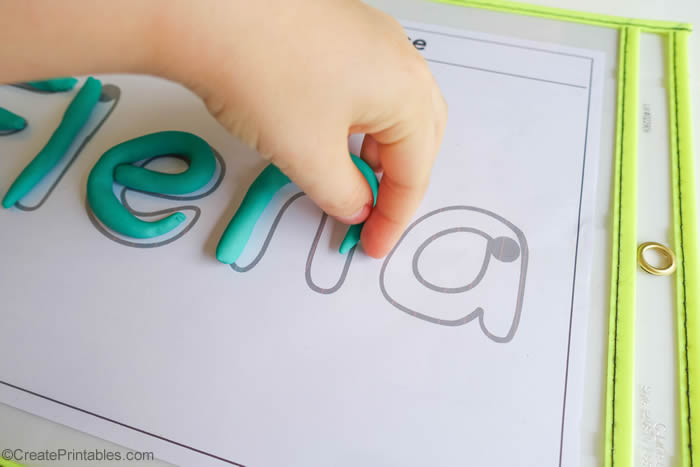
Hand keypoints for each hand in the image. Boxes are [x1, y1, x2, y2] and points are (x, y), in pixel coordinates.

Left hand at [160, 0, 446, 257]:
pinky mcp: (341, 25)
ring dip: (379, 148)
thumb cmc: (265, 77)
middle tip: (371, 211)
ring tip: (348, 176)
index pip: (415, 170)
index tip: (371, 245)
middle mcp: (400, 57)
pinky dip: (359, 118)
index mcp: (408, 91)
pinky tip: (328, 130)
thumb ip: (343, 194)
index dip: (394, 218)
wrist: (207, 8)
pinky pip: (367, 83)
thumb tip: (356, 206)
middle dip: (398, 179)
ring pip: (393, 106)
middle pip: (419, 134)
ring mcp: (371, 35)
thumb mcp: (309, 157)